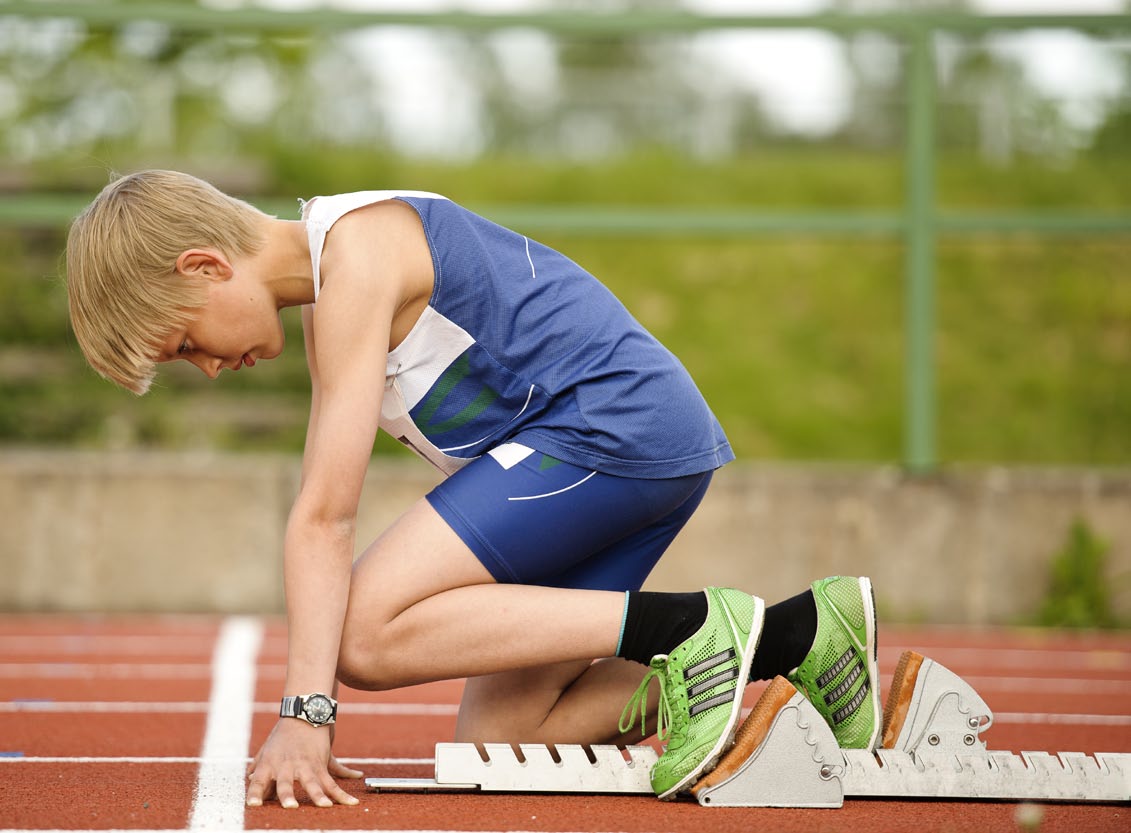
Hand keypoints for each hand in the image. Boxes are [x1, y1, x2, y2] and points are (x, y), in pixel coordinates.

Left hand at [246, 718, 363, 807]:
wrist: (303, 714)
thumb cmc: (283, 733)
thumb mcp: (267, 748)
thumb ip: (258, 766)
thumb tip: (249, 779)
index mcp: (270, 764)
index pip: (258, 782)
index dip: (255, 794)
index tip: (254, 805)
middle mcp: (287, 765)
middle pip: (286, 783)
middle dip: (288, 794)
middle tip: (291, 806)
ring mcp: (306, 765)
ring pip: (314, 783)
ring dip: (319, 795)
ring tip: (325, 806)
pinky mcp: (321, 764)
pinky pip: (332, 782)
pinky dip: (341, 793)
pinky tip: (351, 802)